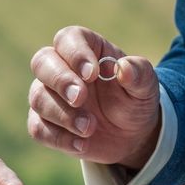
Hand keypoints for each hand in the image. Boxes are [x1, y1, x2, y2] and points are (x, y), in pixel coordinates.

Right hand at [28, 26, 160, 168]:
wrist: (132, 135)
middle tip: (80, 98)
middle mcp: (61, 67)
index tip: (92, 74)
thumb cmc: (135, 99)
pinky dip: (59, 138)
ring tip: (89, 128)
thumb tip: (124, 68)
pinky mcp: (45, 123)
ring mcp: (50, 95)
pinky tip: (82, 144)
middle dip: (60, 81)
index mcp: (85, 48)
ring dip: (62, 114)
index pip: (68, 39)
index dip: (75, 54)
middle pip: (41, 62)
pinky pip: (38, 128)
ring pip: (38, 97)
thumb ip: (138, 73)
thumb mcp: (146, 86)